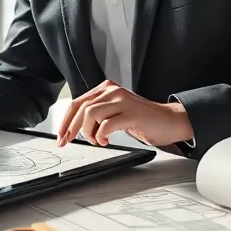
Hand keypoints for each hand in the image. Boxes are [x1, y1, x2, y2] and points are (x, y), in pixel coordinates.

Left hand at [56, 80, 193, 147]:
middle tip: (69, 142)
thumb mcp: (115, 112)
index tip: (61, 136)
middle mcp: (113, 91)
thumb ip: (98, 113)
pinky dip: (101, 135)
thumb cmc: (142, 119)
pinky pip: (106, 124)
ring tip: (96, 140)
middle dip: (71, 128)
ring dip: (88, 132)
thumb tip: (75, 127)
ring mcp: (122, 100)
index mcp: (106, 89)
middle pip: (81, 108)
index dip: (66, 121)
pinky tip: (105, 140)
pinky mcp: (132, 113)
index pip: (77, 103)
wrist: (170, 121)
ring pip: (91, 113)